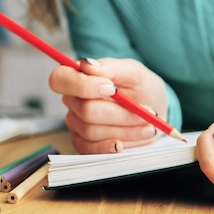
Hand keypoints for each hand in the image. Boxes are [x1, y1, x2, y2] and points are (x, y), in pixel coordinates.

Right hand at [48, 57, 168, 152]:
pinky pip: (90, 150)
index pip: (60, 79)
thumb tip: (87, 64)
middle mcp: (72, 101)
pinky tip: (124, 144)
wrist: (153, 111)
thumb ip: (112, 67)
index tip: (113, 89)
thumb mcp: (135, 72)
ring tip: (147, 125)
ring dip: (125, 130)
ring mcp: (76, 124)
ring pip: (92, 131)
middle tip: (146, 112)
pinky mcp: (83, 144)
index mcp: (77, 77)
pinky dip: (111, 147)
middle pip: (86, 110)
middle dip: (120, 113)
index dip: (83, 86)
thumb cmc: (141, 88)